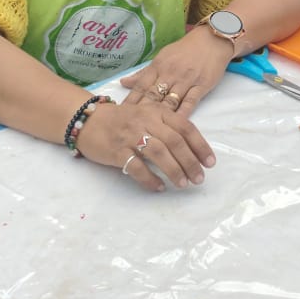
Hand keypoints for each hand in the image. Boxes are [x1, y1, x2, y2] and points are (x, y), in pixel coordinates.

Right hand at [76, 97, 214, 191]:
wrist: (89, 119)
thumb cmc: (123, 120)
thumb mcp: (148, 115)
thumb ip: (168, 127)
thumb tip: (192, 150)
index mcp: (157, 111)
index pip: (185, 127)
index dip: (200, 146)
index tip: (210, 163)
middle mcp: (146, 121)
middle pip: (174, 142)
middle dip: (190, 162)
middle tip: (198, 178)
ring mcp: (130, 135)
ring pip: (158, 153)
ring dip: (174, 171)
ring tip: (183, 184)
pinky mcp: (116, 150)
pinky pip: (136, 166)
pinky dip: (149, 178)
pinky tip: (158, 187)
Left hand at [120, 27, 234, 118]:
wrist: (212, 41)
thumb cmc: (185, 50)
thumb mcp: (162, 57)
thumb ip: (144, 73)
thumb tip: (123, 82)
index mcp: (158, 66)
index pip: (141, 86)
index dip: (130, 101)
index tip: (120, 114)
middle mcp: (170, 73)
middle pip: (153, 96)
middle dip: (141, 112)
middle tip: (131, 126)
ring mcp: (186, 80)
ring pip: (170, 101)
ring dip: (160, 116)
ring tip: (149, 131)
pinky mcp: (201, 86)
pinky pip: (190, 102)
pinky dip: (182, 114)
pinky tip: (174, 125)